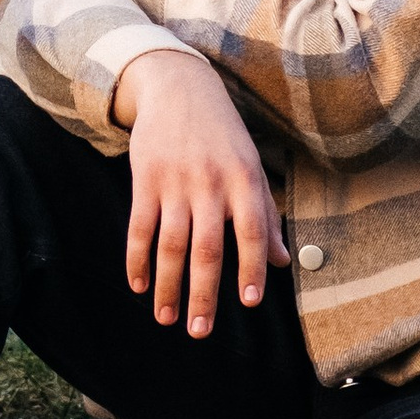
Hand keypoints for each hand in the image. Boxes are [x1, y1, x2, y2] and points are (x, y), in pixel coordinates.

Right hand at [114, 53, 288, 334]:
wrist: (179, 86)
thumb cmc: (223, 134)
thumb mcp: (252, 166)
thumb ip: (266, 215)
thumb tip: (283, 263)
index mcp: (244, 179)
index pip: (252, 231)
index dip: (251, 267)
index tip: (248, 303)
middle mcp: (210, 183)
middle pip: (207, 248)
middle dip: (203, 294)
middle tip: (199, 332)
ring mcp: (175, 181)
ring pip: (170, 243)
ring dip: (168, 285)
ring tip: (166, 318)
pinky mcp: (145, 178)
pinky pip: (139, 226)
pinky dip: (136, 258)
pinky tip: (138, 284)